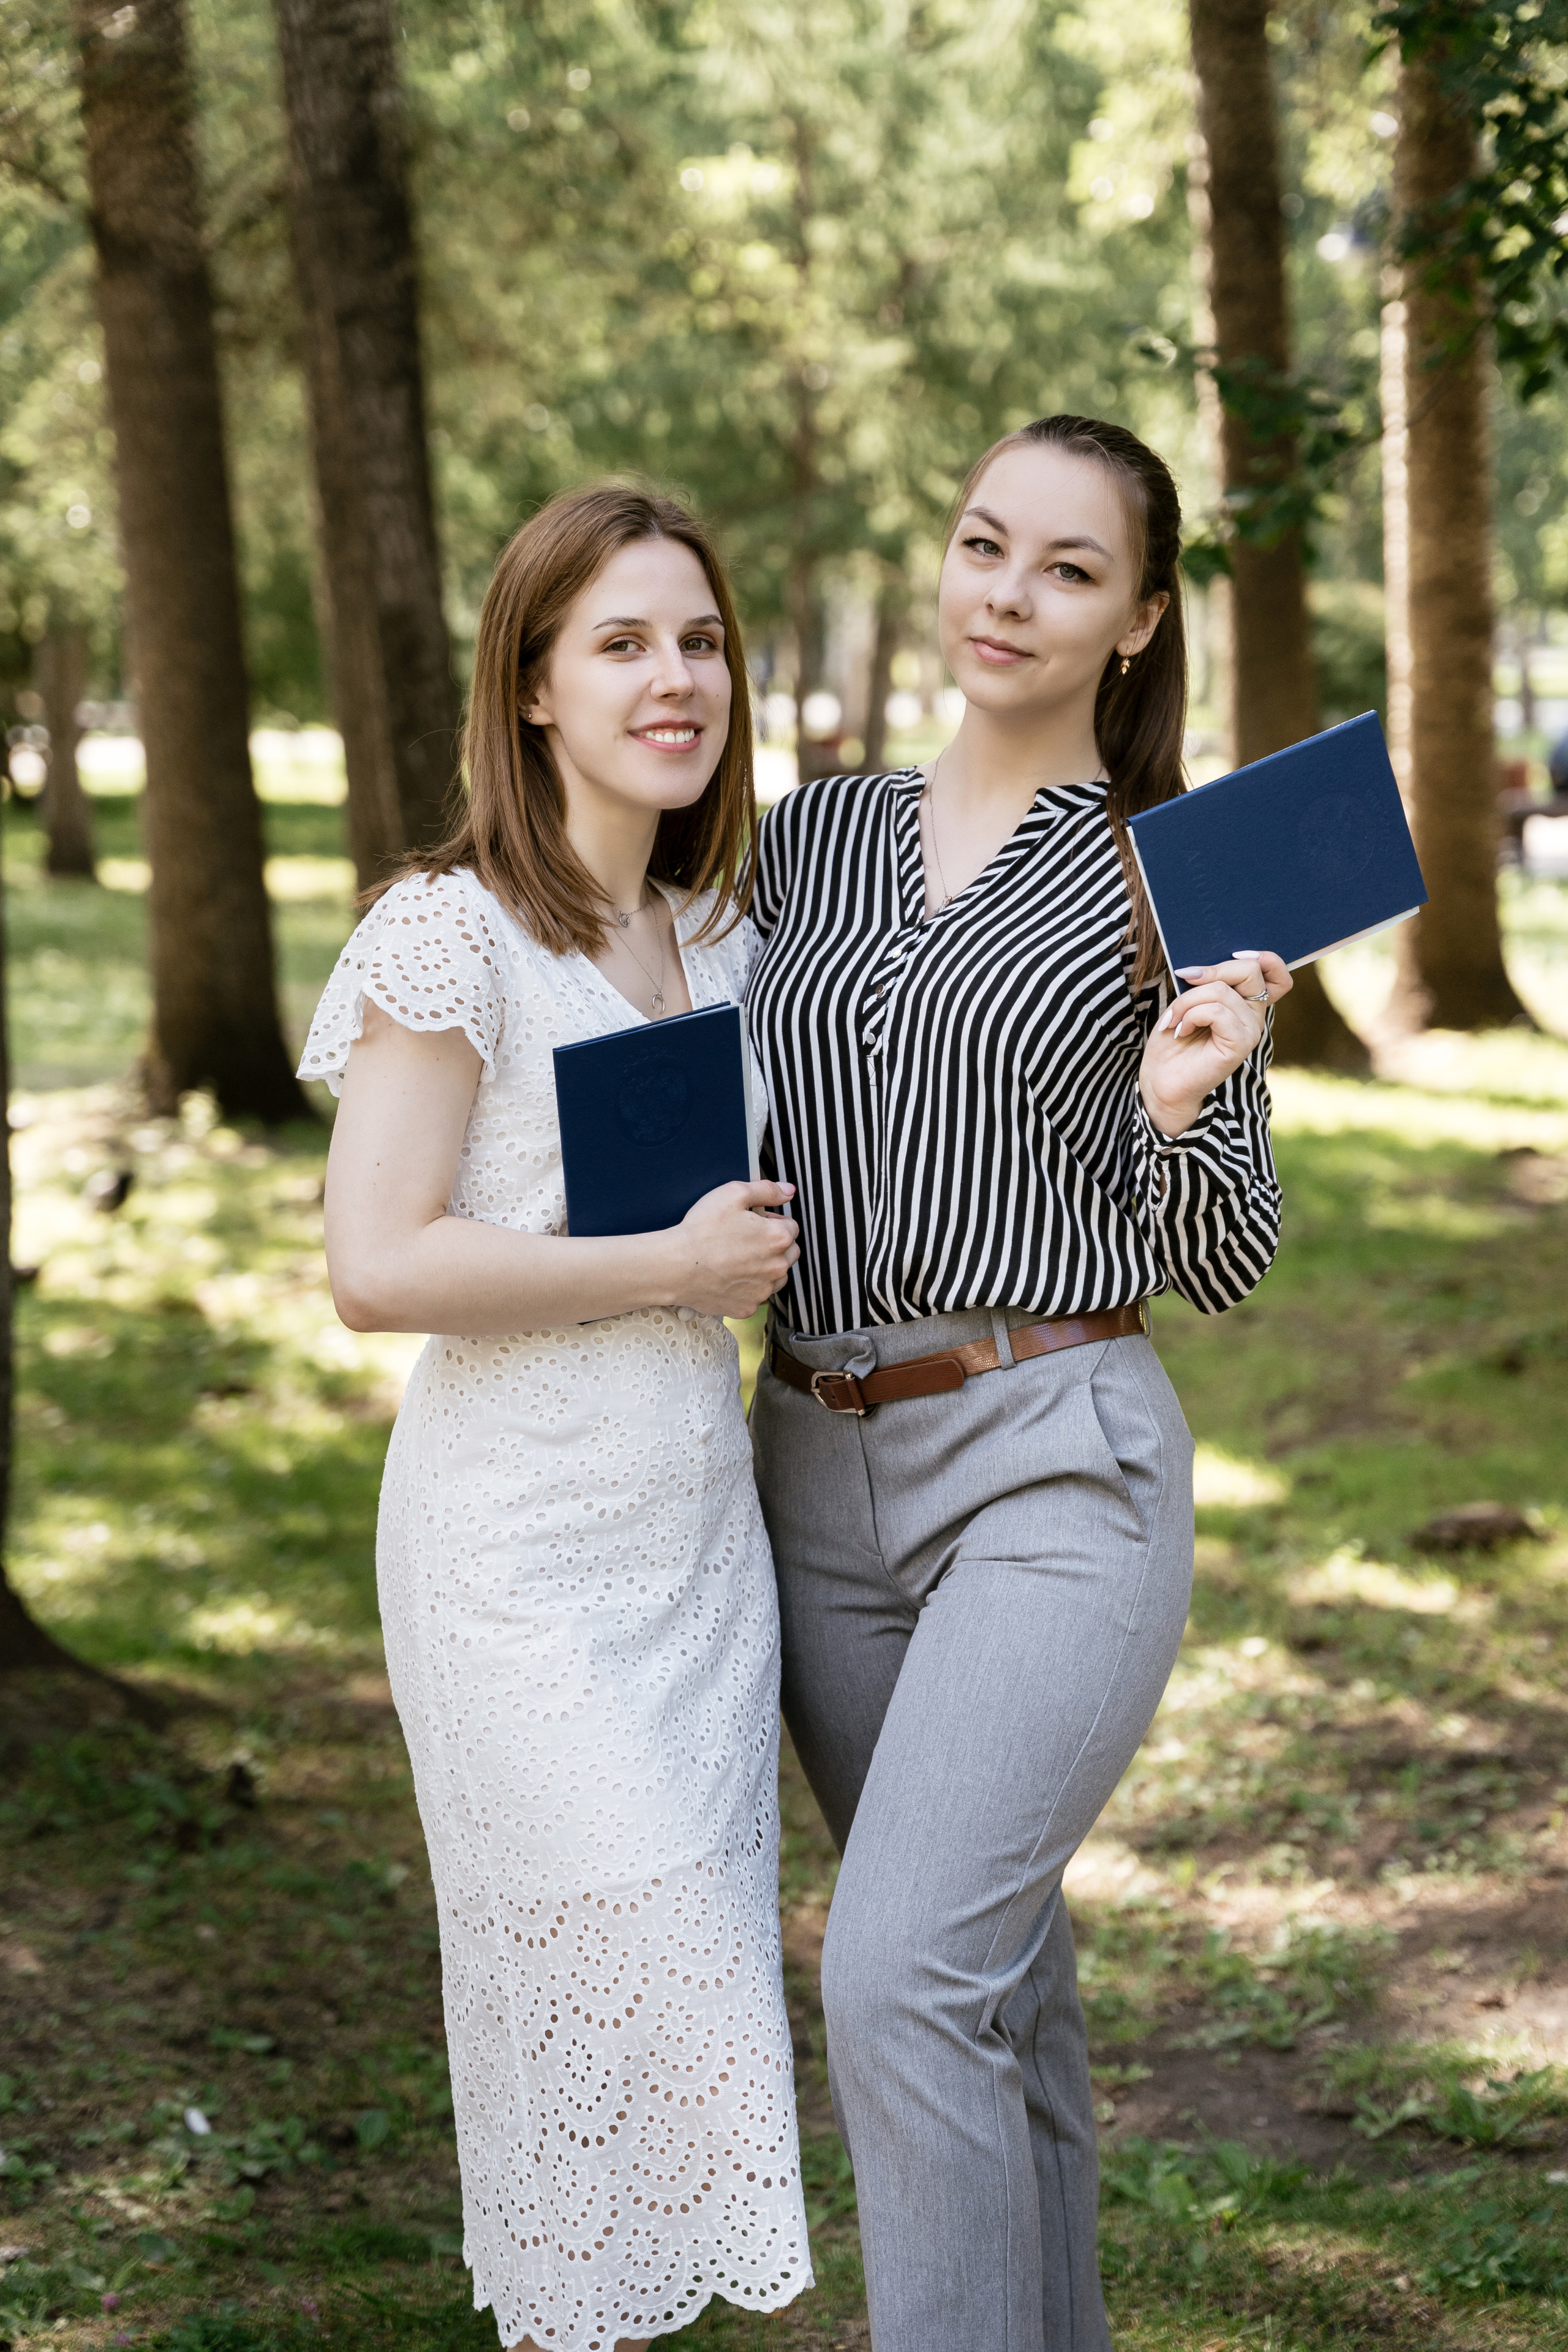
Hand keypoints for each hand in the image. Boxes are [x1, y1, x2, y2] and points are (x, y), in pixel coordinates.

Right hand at [664, 1180, 800, 1318]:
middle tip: (746, 1240)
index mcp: (778, 1238)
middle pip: (789, 1253)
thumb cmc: (701, 1230)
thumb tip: (788, 1190)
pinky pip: (756, 1296)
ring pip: (777, 1277)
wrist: (676, 1266)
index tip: (754, 1223)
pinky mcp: (747, 1308)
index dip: (773, 1221)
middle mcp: (777, 1267)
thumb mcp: (733, 1194)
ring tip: (739, 1259)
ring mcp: (763, 1291)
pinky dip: (748, 1288)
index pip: (791, 1227)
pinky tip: (730, 1277)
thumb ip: (766, 1190)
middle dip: (775, 1245)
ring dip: (766, 1268)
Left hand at [1139, 952, 1291, 1138]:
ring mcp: (1250, 1031)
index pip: (1277, 974)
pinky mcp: (1239, 1045)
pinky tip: (1180, 1030)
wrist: (1161, 1079)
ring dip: (1187, 1000)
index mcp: (1247, 1002)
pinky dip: (1190, 1015)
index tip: (1231, 954)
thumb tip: (1204, 963)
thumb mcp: (1190, 998)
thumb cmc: (1174, 1037)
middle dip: (1211, 970)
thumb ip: (1208, 980)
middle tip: (1184, 979)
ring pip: (1221, 991)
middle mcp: (1255, 1016)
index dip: (1263, 958)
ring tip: (1174, 1019)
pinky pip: (1216, 1011)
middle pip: (1250, 970)